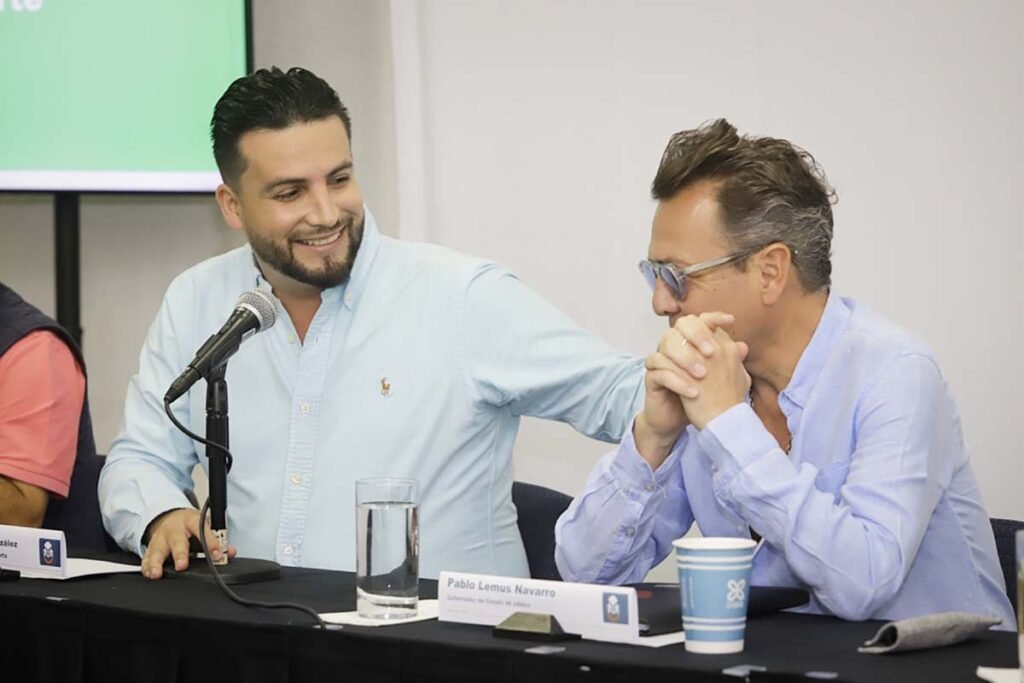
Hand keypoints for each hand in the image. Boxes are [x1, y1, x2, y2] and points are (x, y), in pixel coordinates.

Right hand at [140, 508, 236, 578]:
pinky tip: (148, 574)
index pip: (202, 529)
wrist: (169, 517)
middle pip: (176, 541)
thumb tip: (230, 553)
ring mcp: (160, 539)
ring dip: (156, 563)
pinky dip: (146, 567)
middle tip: (182, 566)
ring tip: (157, 573)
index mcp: (190, 521)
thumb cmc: (189, 525)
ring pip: (156, 550)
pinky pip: (146, 558)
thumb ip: (217, 540)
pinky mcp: (150, 549)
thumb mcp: (203, 527)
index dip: (210, 542)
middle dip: (179, 554)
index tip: (218, 554)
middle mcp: (174, 529)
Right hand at [635, 312, 739, 468]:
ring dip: (686, 359)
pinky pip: (659, 372)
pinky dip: (677, 381)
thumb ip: (730, 362)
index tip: (731, 321)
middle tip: (712, 352)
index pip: (699, 320)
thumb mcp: (719, 379)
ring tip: (702, 375)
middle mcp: (674, 346)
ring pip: (666, 347)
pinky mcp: (651, 378)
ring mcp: (660, 361)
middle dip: (697, 335)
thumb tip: (743, 347)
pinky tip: (693, 392)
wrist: (680, 421)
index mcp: (689, 342)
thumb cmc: (701, 396)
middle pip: (680, 326)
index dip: (713, 317)